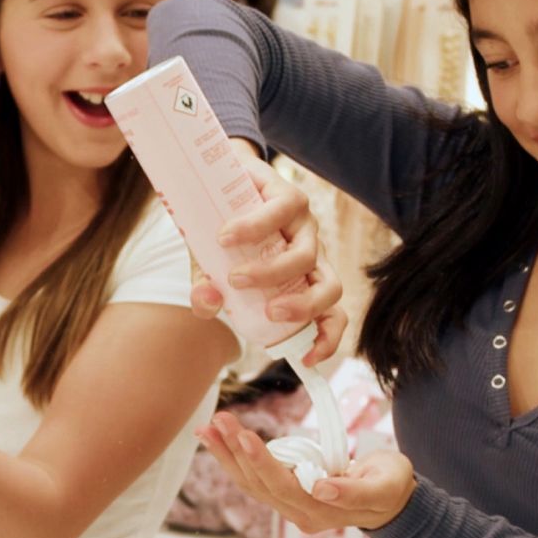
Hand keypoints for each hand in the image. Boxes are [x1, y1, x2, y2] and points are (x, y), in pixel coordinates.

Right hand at [189, 147, 346, 365]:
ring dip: (273, 273)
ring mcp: (303, 223)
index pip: (331, 312)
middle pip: (330, 287)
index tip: (309, 358)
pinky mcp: (287, 194)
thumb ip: (206, 292)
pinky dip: (253, 229)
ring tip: (235, 277)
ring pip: (307, 255)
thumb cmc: (218, 232)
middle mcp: (309, 253)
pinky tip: (225, 237)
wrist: (214, 179)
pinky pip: (280, 212)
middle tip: (269, 312)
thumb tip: (206, 303)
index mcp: (301, 278)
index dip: (328, 337)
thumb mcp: (208, 269)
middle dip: (304, 307)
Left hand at [196, 413, 414, 532]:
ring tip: (209, 427)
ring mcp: (291, 505)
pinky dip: (233, 457)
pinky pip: (253, 478)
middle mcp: (301, 513)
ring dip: (227, 453)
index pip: (284, 486)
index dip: (262, 462)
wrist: (392, 501)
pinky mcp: (286, 494)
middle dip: (237, 450)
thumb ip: (355, 491)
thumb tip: (322, 490)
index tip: (244, 437)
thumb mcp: (385, 485)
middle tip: (221, 420)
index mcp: (324, 511)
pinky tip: (217, 439)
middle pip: (260, 483)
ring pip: (251, 482)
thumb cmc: (390, 487)